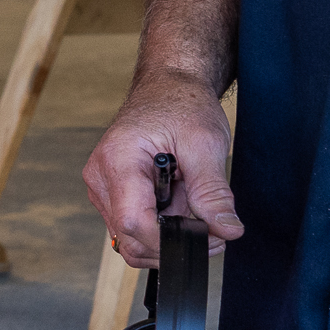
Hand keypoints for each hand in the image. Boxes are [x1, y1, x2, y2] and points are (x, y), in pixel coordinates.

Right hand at [82, 76, 238, 266]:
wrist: (168, 87)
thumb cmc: (181, 104)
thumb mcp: (205, 143)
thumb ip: (213, 191)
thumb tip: (228, 230)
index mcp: (117, 160)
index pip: (133, 222)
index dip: (171, 240)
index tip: (208, 238)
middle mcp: (101, 178)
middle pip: (130, 239)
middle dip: (173, 242)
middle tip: (212, 227)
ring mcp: (104, 189)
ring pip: (132, 240)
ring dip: (168, 235)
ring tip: (192, 204)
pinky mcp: (113, 196)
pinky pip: (134, 229)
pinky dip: (162, 227)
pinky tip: (179, 203)